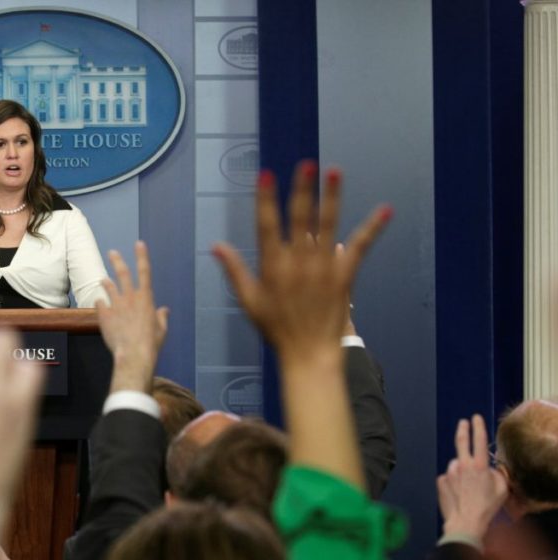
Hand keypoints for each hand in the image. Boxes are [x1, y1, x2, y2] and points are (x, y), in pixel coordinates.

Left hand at [95, 241, 169, 392]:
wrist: (133, 355)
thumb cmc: (151, 343)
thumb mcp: (161, 329)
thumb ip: (161, 317)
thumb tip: (164, 310)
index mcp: (145, 298)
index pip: (145, 271)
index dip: (142, 256)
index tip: (139, 243)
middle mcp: (129, 297)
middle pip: (122, 273)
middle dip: (117, 261)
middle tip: (112, 252)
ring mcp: (115, 305)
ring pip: (108, 287)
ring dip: (106, 282)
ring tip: (103, 280)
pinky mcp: (103, 315)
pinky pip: (99, 303)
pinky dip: (100, 302)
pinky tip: (100, 304)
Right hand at [213, 162, 389, 363]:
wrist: (309, 354)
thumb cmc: (275, 328)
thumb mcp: (249, 301)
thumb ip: (234, 270)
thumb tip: (217, 245)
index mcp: (273, 266)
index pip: (267, 225)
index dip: (266, 199)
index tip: (266, 174)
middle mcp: (299, 262)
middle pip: (300, 218)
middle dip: (303, 189)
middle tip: (306, 164)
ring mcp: (324, 268)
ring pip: (328, 225)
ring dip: (332, 197)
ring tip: (335, 171)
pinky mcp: (345, 276)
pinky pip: (360, 248)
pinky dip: (372, 229)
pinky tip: (385, 210)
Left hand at [438, 414, 507, 539]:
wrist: (465, 521)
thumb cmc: (486, 507)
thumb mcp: (501, 490)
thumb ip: (497, 474)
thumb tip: (490, 468)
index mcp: (479, 466)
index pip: (479, 440)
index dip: (478, 426)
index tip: (475, 417)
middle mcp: (462, 465)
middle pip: (461, 441)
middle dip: (463, 429)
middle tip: (463, 422)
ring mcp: (449, 472)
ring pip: (456, 465)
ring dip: (461, 470)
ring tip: (467, 488)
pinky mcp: (441, 480)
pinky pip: (449, 477)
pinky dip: (453, 481)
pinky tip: (458, 493)